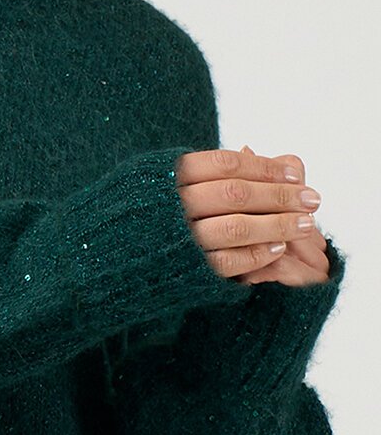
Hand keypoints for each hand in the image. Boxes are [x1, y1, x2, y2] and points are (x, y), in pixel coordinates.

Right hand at [173, 146, 330, 285]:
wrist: (122, 257)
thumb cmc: (165, 216)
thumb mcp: (185, 184)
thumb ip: (233, 174)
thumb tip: (290, 164)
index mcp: (170, 176)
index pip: (226, 164)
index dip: (264, 168)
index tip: (295, 176)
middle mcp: (172, 206)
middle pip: (235, 194)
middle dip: (280, 196)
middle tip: (312, 200)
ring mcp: (178, 240)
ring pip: (234, 228)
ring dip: (277, 225)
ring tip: (305, 225)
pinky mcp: (186, 270)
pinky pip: (226, 262)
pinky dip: (256, 255)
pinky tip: (279, 248)